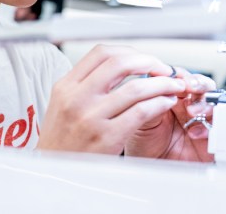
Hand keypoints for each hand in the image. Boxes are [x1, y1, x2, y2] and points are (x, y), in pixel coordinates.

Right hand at [37, 44, 187, 154]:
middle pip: (120, 64)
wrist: (53, 175)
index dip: (129, 51)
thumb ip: (86, 83)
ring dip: (162, 83)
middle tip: (163, 68)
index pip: (101, 52)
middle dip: (149, 62)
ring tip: (173, 86)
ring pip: (136, 88)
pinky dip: (160, 103)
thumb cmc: (62, 141)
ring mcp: (91, 118)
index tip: (144, 58)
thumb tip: (120, 63)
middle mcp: (77, 98)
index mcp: (66, 86)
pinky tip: (166, 103)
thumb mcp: (63, 104)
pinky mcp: (107, 138)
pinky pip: (141, 112)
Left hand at [123, 68, 215, 161]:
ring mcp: (199, 120)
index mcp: (171, 95)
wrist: (148, 169)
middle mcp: (187, 105)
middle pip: (202, 86)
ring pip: (213, 103)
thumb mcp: (143, 118)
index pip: (181, 77)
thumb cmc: (144, 144)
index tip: (175, 76)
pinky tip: (193, 131)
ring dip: (203, 103)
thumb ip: (152, 100)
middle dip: (198, 83)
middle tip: (190, 87)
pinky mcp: (208, 137)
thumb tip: (163, 83)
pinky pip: (216, 127)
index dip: (180, 74)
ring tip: (191, 111)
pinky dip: (206, 127)